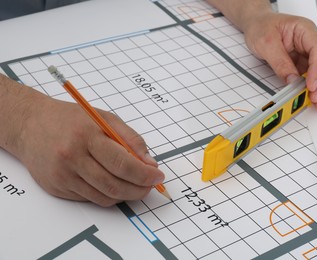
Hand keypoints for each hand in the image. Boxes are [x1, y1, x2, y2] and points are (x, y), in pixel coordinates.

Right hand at [8, 85, 164, 206]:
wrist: (30, 125)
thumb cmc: (72, 119)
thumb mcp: (105, 118)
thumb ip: (130, 139)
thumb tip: (149, 163)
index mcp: (87, 136)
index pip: (122, 163)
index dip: (144, 174)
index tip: (157, 175)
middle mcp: (72, 157)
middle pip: (114, 185)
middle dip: (139, 189)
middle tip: (150, 186)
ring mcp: (63, 175)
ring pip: (103, 197)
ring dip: (125, 195)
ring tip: (135, 186)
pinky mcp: (57, 188)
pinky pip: (90, 198)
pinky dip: (107, 195)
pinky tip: (113, 184)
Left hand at [241, 10, 316, 109]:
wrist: (256, 24)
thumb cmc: (261, 27)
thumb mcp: (266, 43)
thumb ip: (280, 62)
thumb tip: (292, 80)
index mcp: (305, 30)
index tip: (312, 85)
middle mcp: (312, 40)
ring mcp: (310, 52)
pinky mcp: (305, 63)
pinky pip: (315, 76)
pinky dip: (316, 88)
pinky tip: (313, 98)